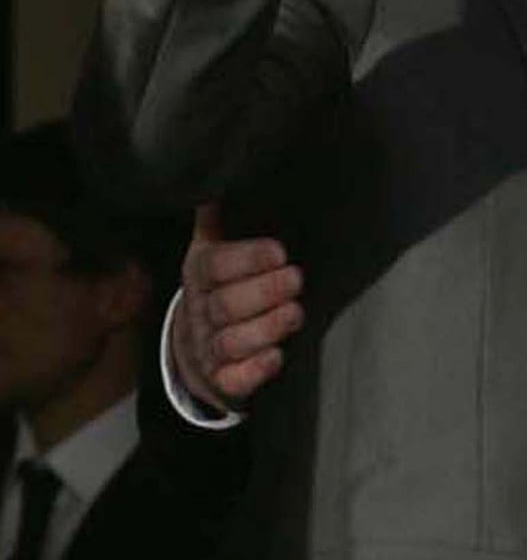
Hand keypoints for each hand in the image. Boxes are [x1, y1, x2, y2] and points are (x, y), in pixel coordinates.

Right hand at [172, 205, 303, 409]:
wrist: (195, 350)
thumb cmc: (219, 290)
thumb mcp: (213, 251)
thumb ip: (220, 221)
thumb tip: (222, 179)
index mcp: (199, 276)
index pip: (214, 266)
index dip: (246, 259)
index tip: (280, 251)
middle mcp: (200, 313)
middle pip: (225, 305)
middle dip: (263, 292)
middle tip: (297, 279)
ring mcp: (209, 350)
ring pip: (230, 342)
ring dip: (265, 329)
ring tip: (295, 313)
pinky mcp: (223, 381)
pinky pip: (232, 380)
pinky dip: (254, 371)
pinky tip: (277, 358)